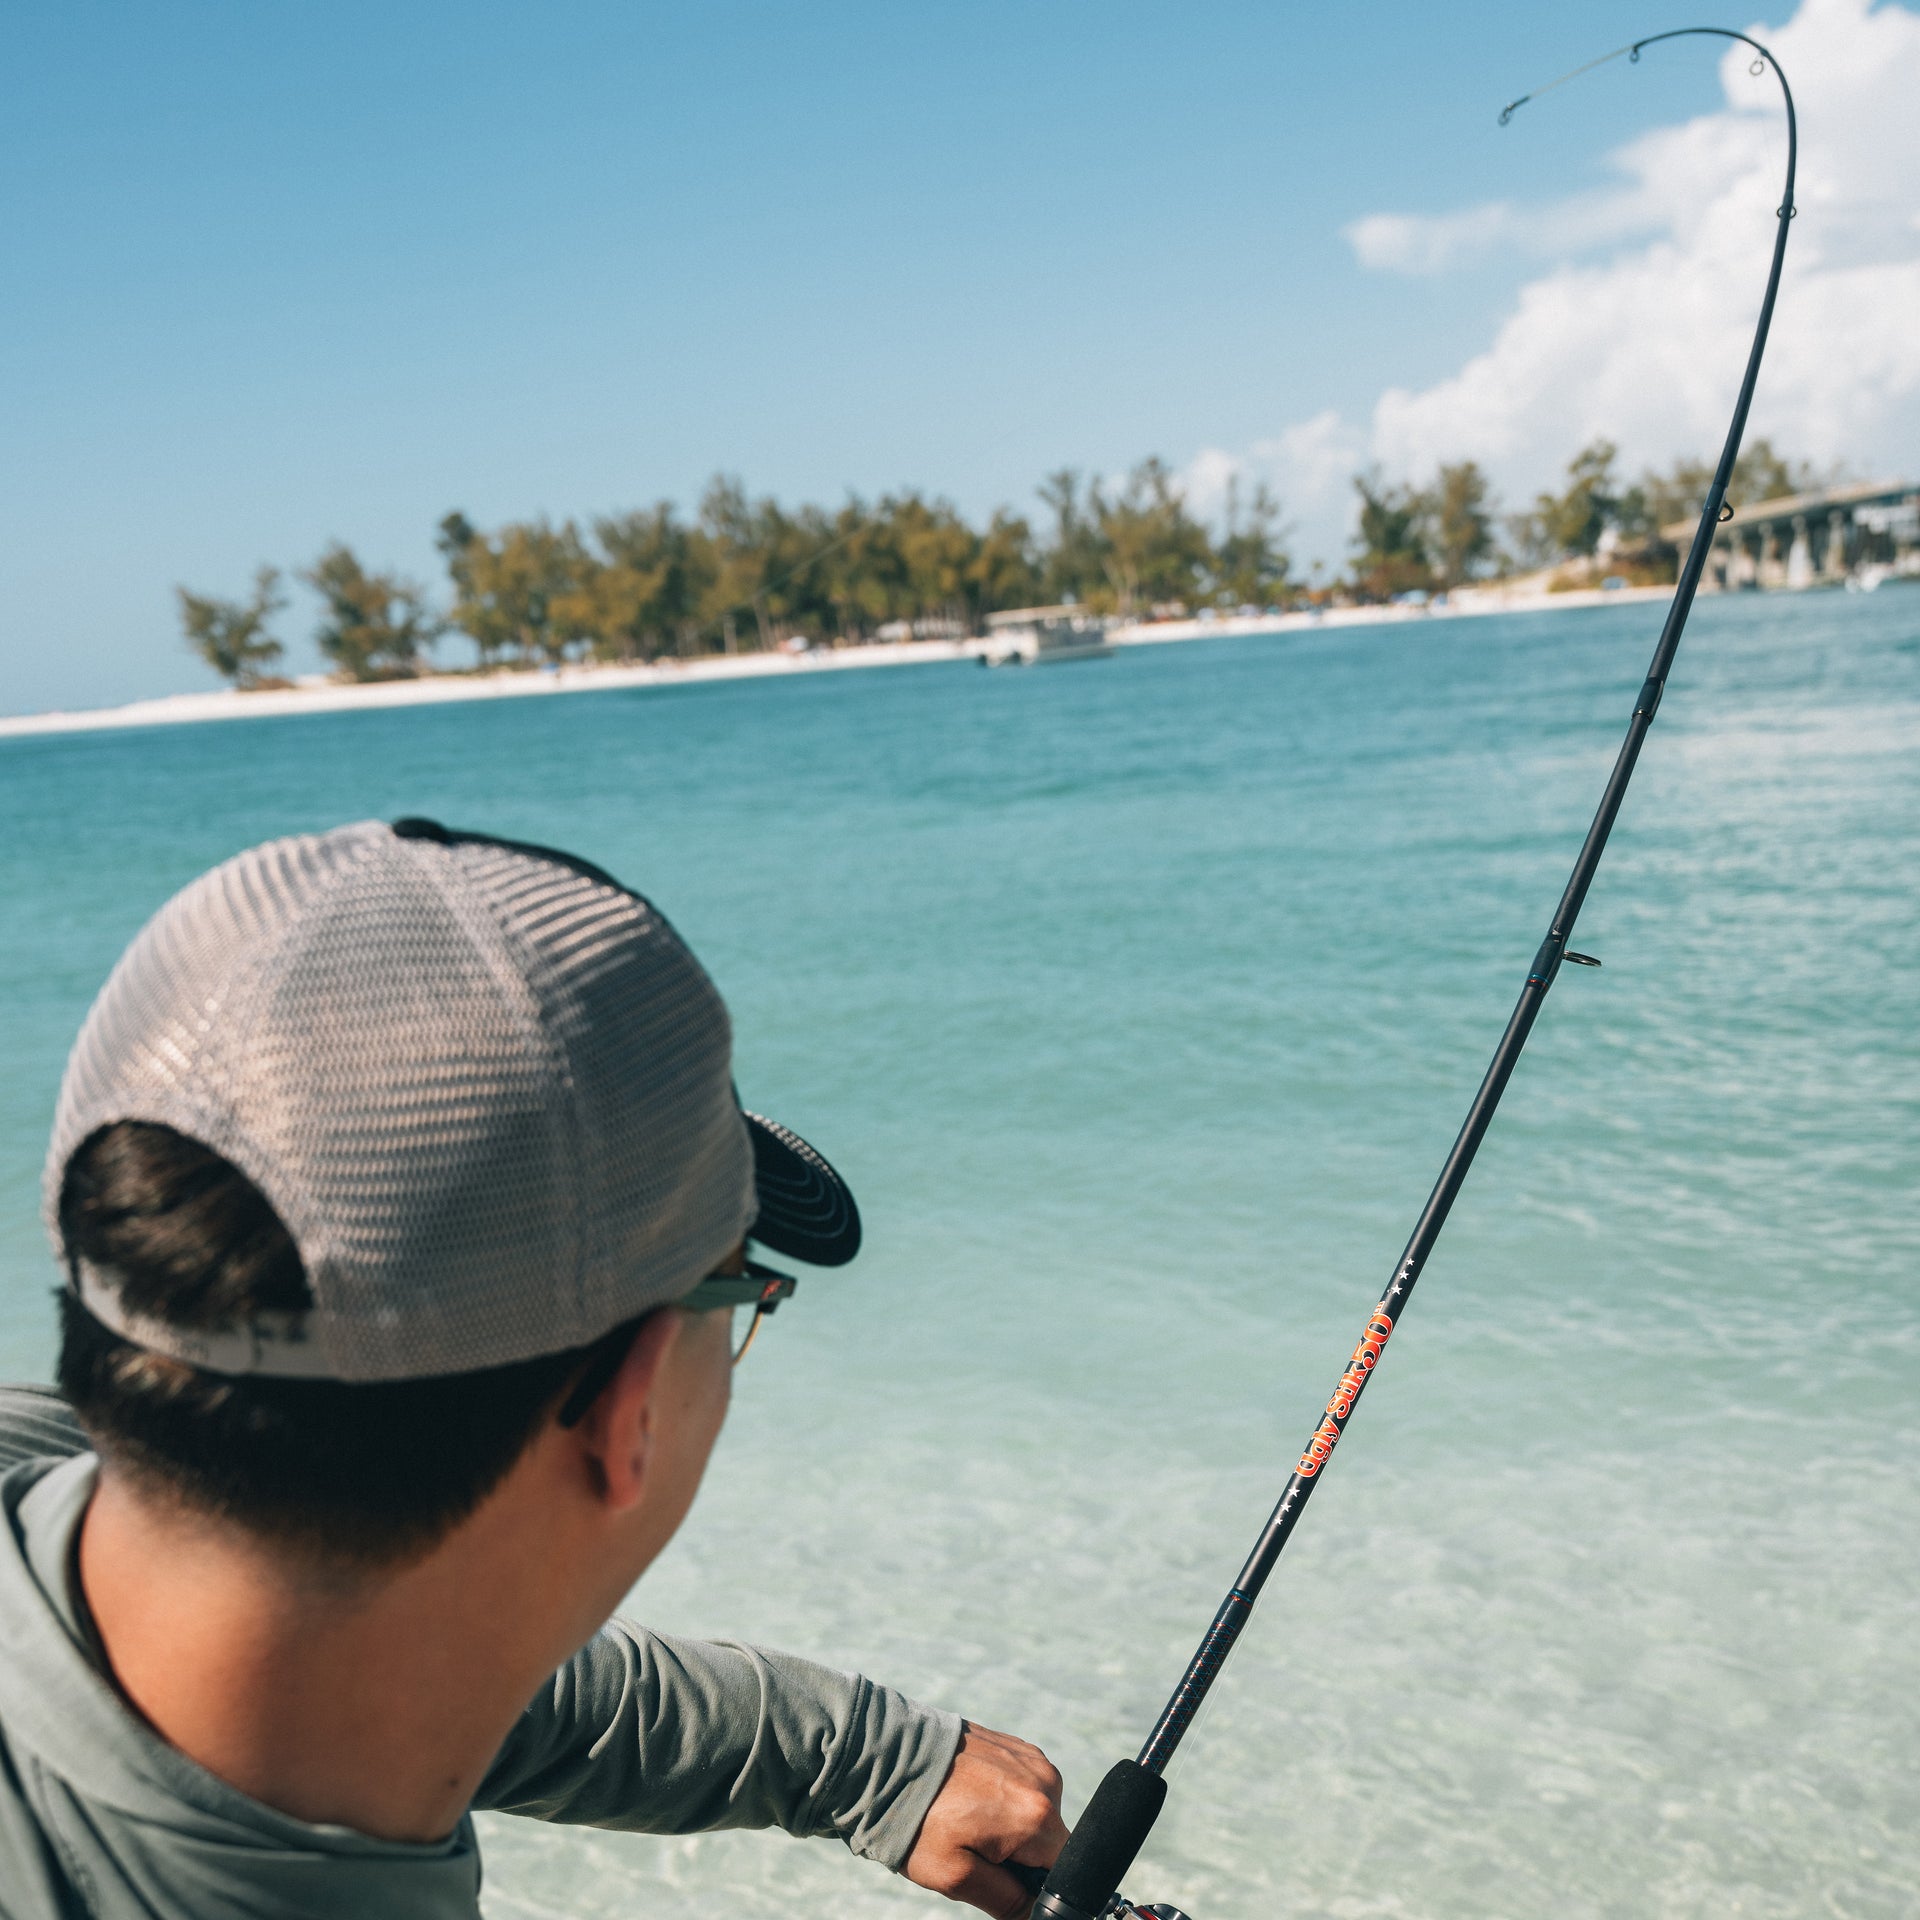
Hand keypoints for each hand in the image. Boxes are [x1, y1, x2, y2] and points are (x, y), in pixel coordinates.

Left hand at [904, 1721, 1067, 1916]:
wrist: (887, 1757)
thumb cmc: (918, 1820)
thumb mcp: (957, 1876)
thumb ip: (1007, 1901)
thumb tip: (1034, 1913)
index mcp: (1036, 1817)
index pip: (1062, 1871)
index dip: (1033, 1885)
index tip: (997, 1877)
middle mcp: (1044, 1782)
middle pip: (1048, 1842)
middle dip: (1017, 1855)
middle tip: (973, 1848)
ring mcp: (1030, 1758)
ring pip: (1035, 1814)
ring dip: (1009, 1827)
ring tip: (965, 1819)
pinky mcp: (1015, 1746)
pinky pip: (1022, 1786)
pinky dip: (1001, 1800)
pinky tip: (967, 1798)